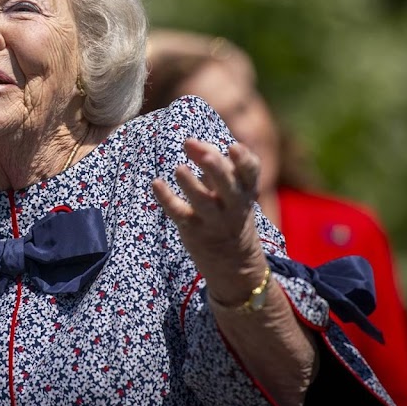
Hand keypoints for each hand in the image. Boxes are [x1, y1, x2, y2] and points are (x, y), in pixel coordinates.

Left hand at [152, 139, 265, 302]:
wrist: (234, 263)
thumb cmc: (228, 212)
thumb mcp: (229, 189)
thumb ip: (210, 162)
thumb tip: (189, 142)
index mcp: (246, 191)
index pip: (250, 173)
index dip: (244, 160)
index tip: (233, 147)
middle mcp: (233, 206)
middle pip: (228, 186)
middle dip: (217, 170)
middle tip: (205, 155)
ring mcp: (214, 221)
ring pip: (203, 202)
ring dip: (191, 185)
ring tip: (178, 169)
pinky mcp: (194, 232)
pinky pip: (180, 215)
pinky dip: (167, 199)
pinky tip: (156, 184)